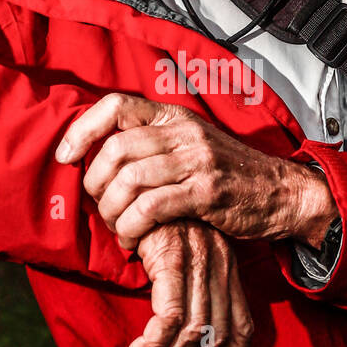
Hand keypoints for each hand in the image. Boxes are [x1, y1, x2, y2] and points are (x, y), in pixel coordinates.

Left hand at [55, 92, 337, 250]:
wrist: (282, 193)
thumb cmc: (230, 176)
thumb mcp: (192, 147)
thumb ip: (154, 146)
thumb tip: (102, 159)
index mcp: (174, 118)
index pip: (116, 105)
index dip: (82, 129)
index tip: (64, 156)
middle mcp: (183, 132)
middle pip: (115, 149)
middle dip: (95, 184)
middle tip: (99, 208)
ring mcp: (196, 160)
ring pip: (129, 180)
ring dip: (112, 212)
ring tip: (116, 230)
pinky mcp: (206, 191)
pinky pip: (151, 207)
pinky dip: (132, 227)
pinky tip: (133, 241)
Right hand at [130, 220, 252, 346]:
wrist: (141, 175)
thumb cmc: (156, 221)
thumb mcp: (181, 259)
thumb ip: (190, 293)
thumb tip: (189, 333)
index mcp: (227, 270)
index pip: (243, 329)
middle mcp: (220, 267)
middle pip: (216, 338)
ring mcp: (200, 262)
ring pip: (194, 332)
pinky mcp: (174, 258)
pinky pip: (171, 316)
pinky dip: (154, 343)